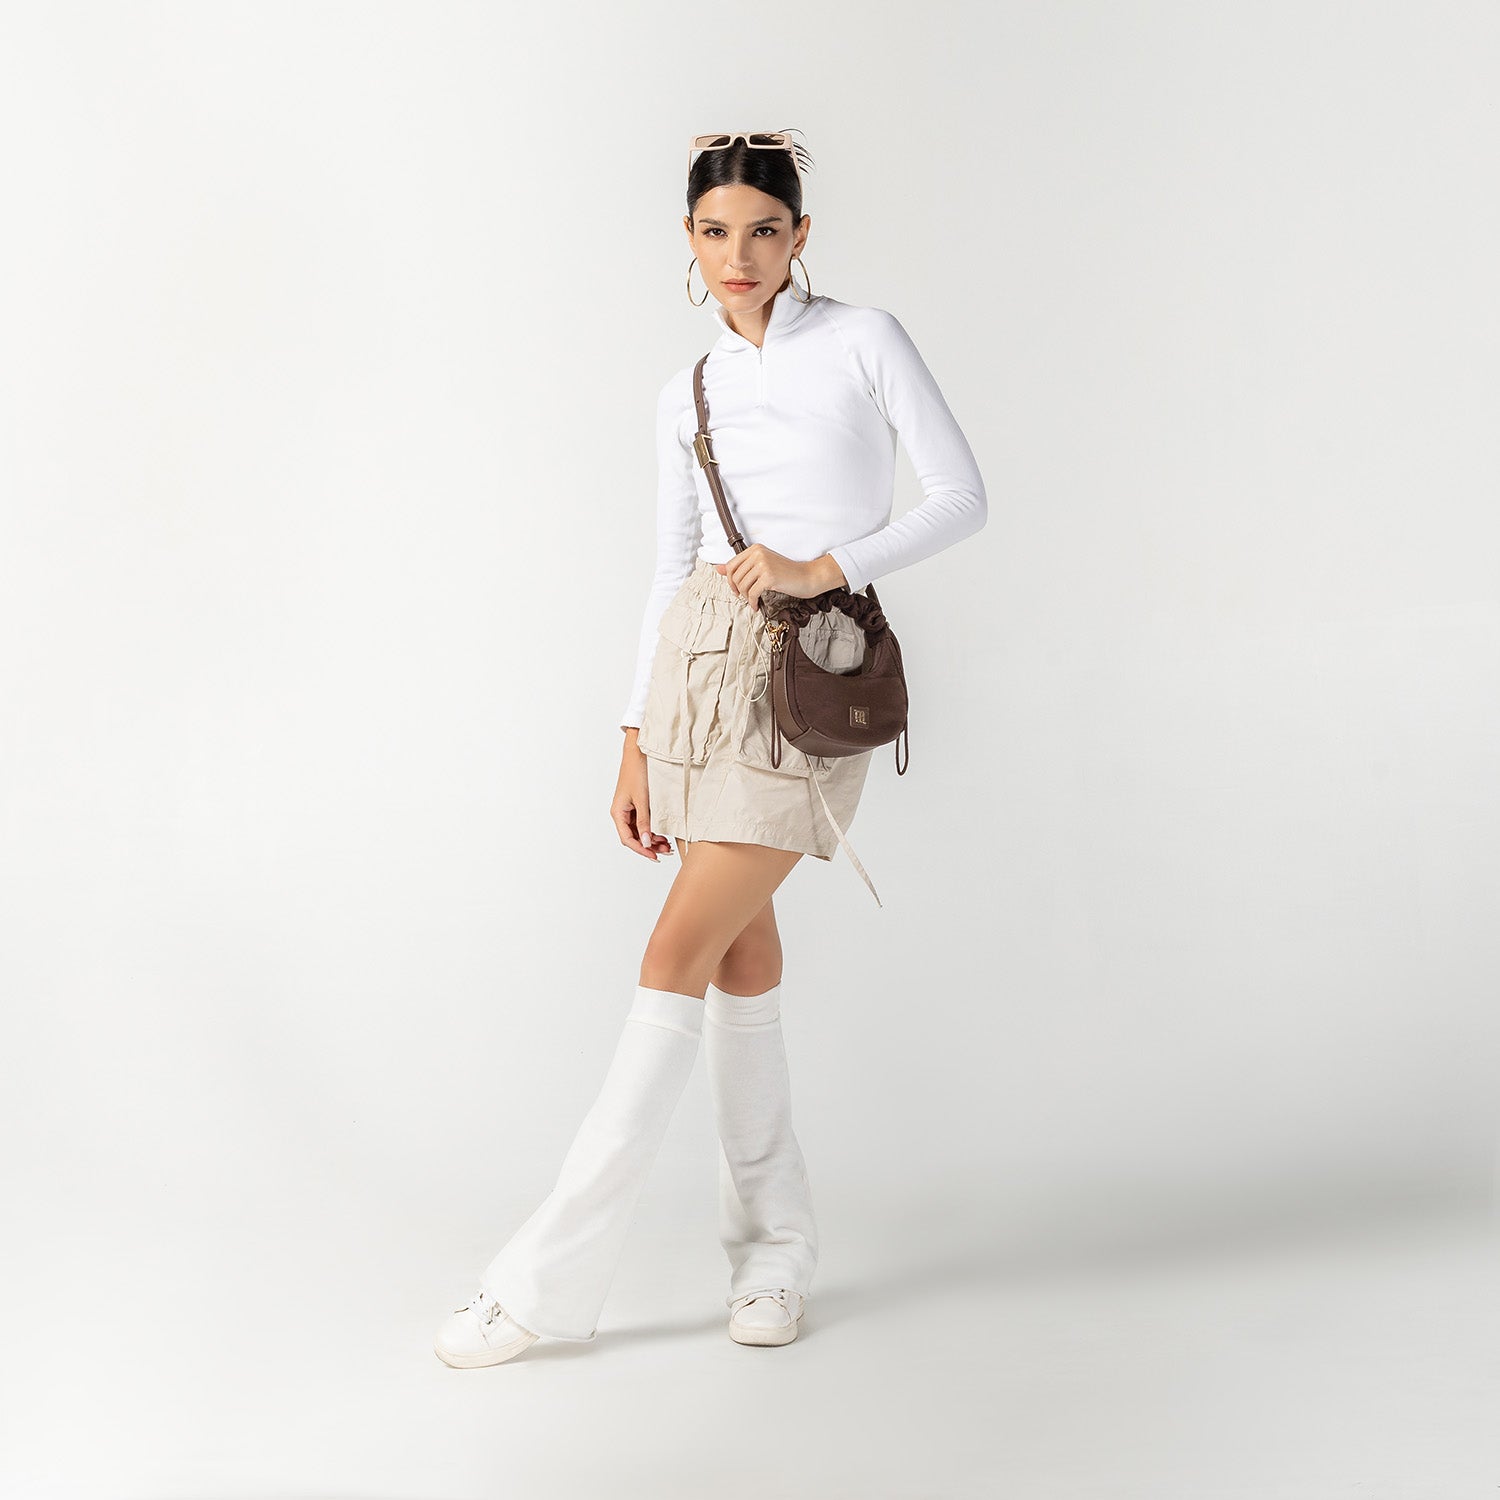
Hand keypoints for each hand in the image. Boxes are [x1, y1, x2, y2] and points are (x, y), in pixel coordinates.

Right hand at [612, 729, 673, 861]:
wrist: (639, 752)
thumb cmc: (637, 772)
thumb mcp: (643, 800)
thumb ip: (644, 822)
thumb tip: (646, 843)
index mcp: (617, 813)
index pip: (628, 839)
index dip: (642, 850)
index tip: (655, 856)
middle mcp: (621, 813)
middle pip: (634, 837)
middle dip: (649, 846)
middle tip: (666, 852)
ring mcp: (629, 809)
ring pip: (640, 832)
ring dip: (652, 839)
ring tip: (667, 845)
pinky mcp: (638, 805)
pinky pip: (643, 823)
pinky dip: (653, 830)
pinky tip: (664, 834)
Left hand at [714, 546, 846, 609]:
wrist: (807, 577)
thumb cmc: (786, 573)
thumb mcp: (762, 566)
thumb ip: (741, 567)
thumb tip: (718, 569)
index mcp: (755, 549)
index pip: (731, 565)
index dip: (730, 580)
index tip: (736, 589)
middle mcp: (758, 554)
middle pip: (735, 576)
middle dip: (738, 590)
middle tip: (745, 597)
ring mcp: (763, 564)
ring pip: (742, 585)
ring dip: (746, 597)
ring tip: (754, 600)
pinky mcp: (769, 577)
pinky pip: (752, 593)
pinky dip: (752, 602)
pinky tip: (757, 605)